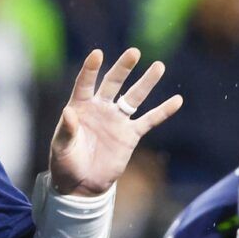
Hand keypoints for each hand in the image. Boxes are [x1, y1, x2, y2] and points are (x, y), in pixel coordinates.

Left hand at [47, 48, 182, 197]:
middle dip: (123, 68)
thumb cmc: (65, 164)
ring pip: (134, 97)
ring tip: (159, 66)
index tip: (97, 54)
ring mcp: (117, 120)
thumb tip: (69, 112)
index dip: (91, 69)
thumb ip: (66, 130)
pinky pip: (149, 120)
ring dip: (146, 82)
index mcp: (80, 107)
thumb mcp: (61, 148)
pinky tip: (177, 100)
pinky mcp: (130, 135)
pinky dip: (162, 111)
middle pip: (113, 83)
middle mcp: (100, 108)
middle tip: (134, 52)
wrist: (81, 184)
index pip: (86, 84)